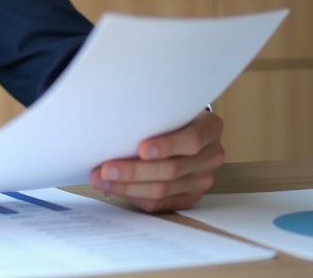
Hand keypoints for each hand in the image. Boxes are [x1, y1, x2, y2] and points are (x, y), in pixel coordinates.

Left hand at [90, 110, 224, 212]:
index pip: (192, 140)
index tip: (142, 149)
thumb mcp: (170, 109)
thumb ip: (155, 117)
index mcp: (209, 128)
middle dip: (134, 171)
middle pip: (172, 169)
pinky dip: (134, 196)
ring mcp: (202, 180)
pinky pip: (160, 202)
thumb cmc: (173, 117)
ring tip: (101, 180)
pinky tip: (116, 189)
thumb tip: (113, 126)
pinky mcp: (190, 197)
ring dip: (127, 186)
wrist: (188, 131)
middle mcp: (211, 156)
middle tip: (106, 169)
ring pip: (162, 190)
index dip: (167, 146)